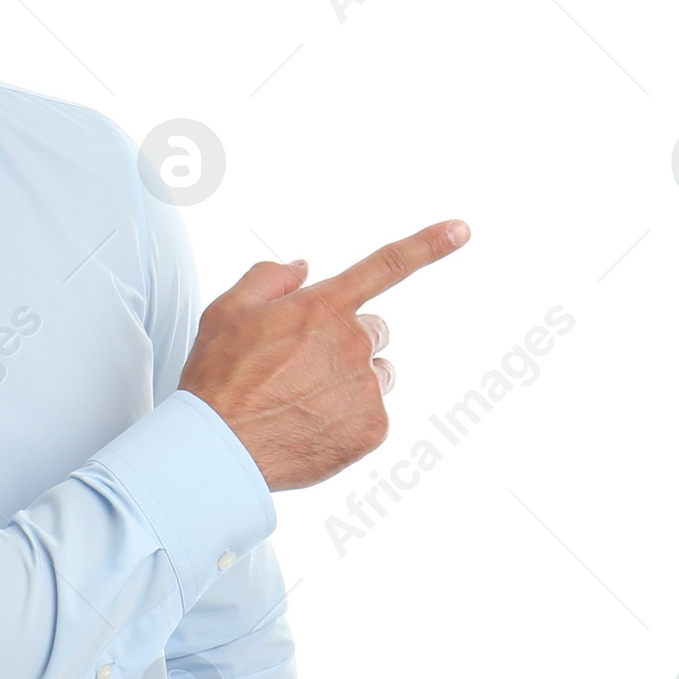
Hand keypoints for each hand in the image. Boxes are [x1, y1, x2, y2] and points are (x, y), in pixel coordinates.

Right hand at [178, 220, 469, 491]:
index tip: (461, 229)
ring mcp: (366, 388)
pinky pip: (371, 416)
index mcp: (323, 307)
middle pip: (372, 331)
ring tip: (302, 402)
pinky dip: (346, 420)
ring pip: (375, 375)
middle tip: (301, 368)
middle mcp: (353, 343)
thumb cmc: (218, 379)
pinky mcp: (372, 428)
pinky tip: (308, 426)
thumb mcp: (227, 311)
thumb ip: (269, 278)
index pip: (385, 266)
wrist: (220, 448)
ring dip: (350, 382)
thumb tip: (302, 268)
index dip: (428, 245)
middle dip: (345, 342)